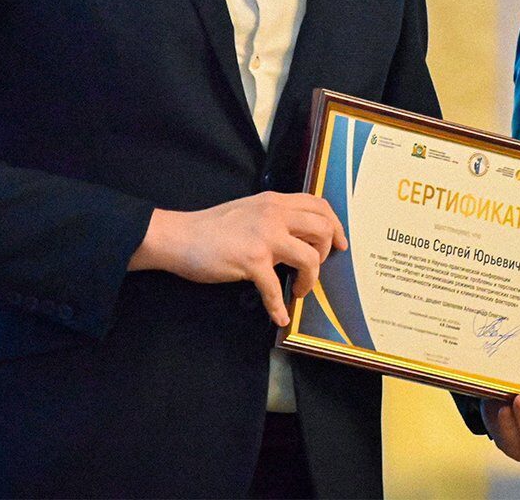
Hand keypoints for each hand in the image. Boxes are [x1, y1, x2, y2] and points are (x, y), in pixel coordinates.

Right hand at [128, 193, 346, 325]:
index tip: (339, 244)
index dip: (335, 225)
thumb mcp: (249, 210)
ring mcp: (264, 236)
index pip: (319, 205)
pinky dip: (279, 307)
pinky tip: (279, 317)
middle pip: (322, 229)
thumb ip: (274, 218)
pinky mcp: (251, 260)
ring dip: (310, 281)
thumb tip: (297, 237)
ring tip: (298, 291)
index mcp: (275, 201)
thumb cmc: (211, 227)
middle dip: (325, 254)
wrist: (179, 236)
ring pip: (310, 258)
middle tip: (314, 270)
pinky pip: (276, 289)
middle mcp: (274, 214)